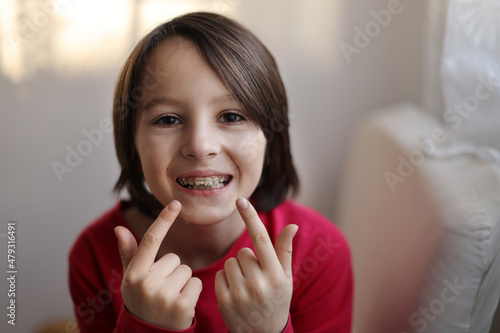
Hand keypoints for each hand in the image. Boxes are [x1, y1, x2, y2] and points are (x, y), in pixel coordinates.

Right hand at [114, 201, 201, 329]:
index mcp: (134, 274)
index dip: (163, 220)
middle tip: (163, 290)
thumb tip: (119, 228)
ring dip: (183, 282)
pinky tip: (181, 304)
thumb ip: (129, 253)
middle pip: (175, 258)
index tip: (175, 203)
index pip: (150, 240)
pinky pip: (196, 283)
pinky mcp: (181, 306)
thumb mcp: (131, 279)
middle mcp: (146, 283)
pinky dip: (192, 292)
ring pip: (187, 270)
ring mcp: (164, 295)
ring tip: (171, 297)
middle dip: (172, 271)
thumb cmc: (142, 301)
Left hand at [215, 198, 298, 332]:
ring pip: (229, 263)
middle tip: (256, 278)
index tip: (240, 201)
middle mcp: (258, 283)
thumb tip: (292, 225)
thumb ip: (284, 250)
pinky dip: (225, 281)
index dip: (250, 218)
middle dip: (248, 261)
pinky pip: (219, 275)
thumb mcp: (285, 277)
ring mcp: (240, 293)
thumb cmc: (276, 300)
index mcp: (275, 274)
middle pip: (242, 252)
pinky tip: (235, 293)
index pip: (261, 239)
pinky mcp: (224, 300)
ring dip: (236, 270)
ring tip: (246, 287)